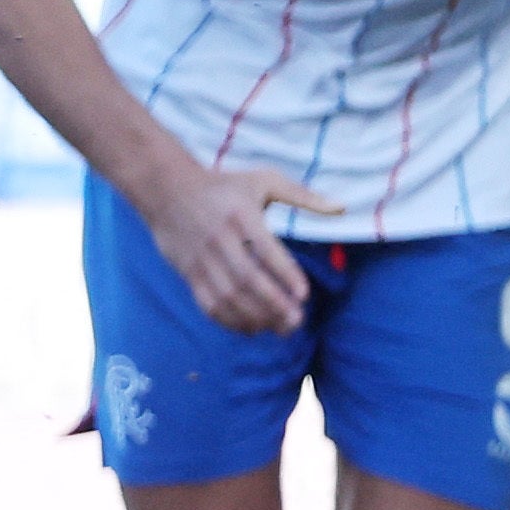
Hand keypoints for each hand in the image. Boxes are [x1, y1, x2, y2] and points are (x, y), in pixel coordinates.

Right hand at [140, 160, 341, 334]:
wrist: (167, 188)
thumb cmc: (225, 185)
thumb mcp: (264, 181)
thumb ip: (303, 196)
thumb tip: (342, 208)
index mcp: (242, 215)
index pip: (266, 250)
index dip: (286, 275)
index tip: (304, 295)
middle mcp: (220, 239)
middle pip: (247, 279)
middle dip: (273, 304)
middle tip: (297, 321)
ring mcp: (201, 258)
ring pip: (227, 296)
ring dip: (254, 317)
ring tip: (279, 328)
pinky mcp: (188, 273)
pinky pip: (207, 303)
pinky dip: (229, 321)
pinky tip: (250, 328)